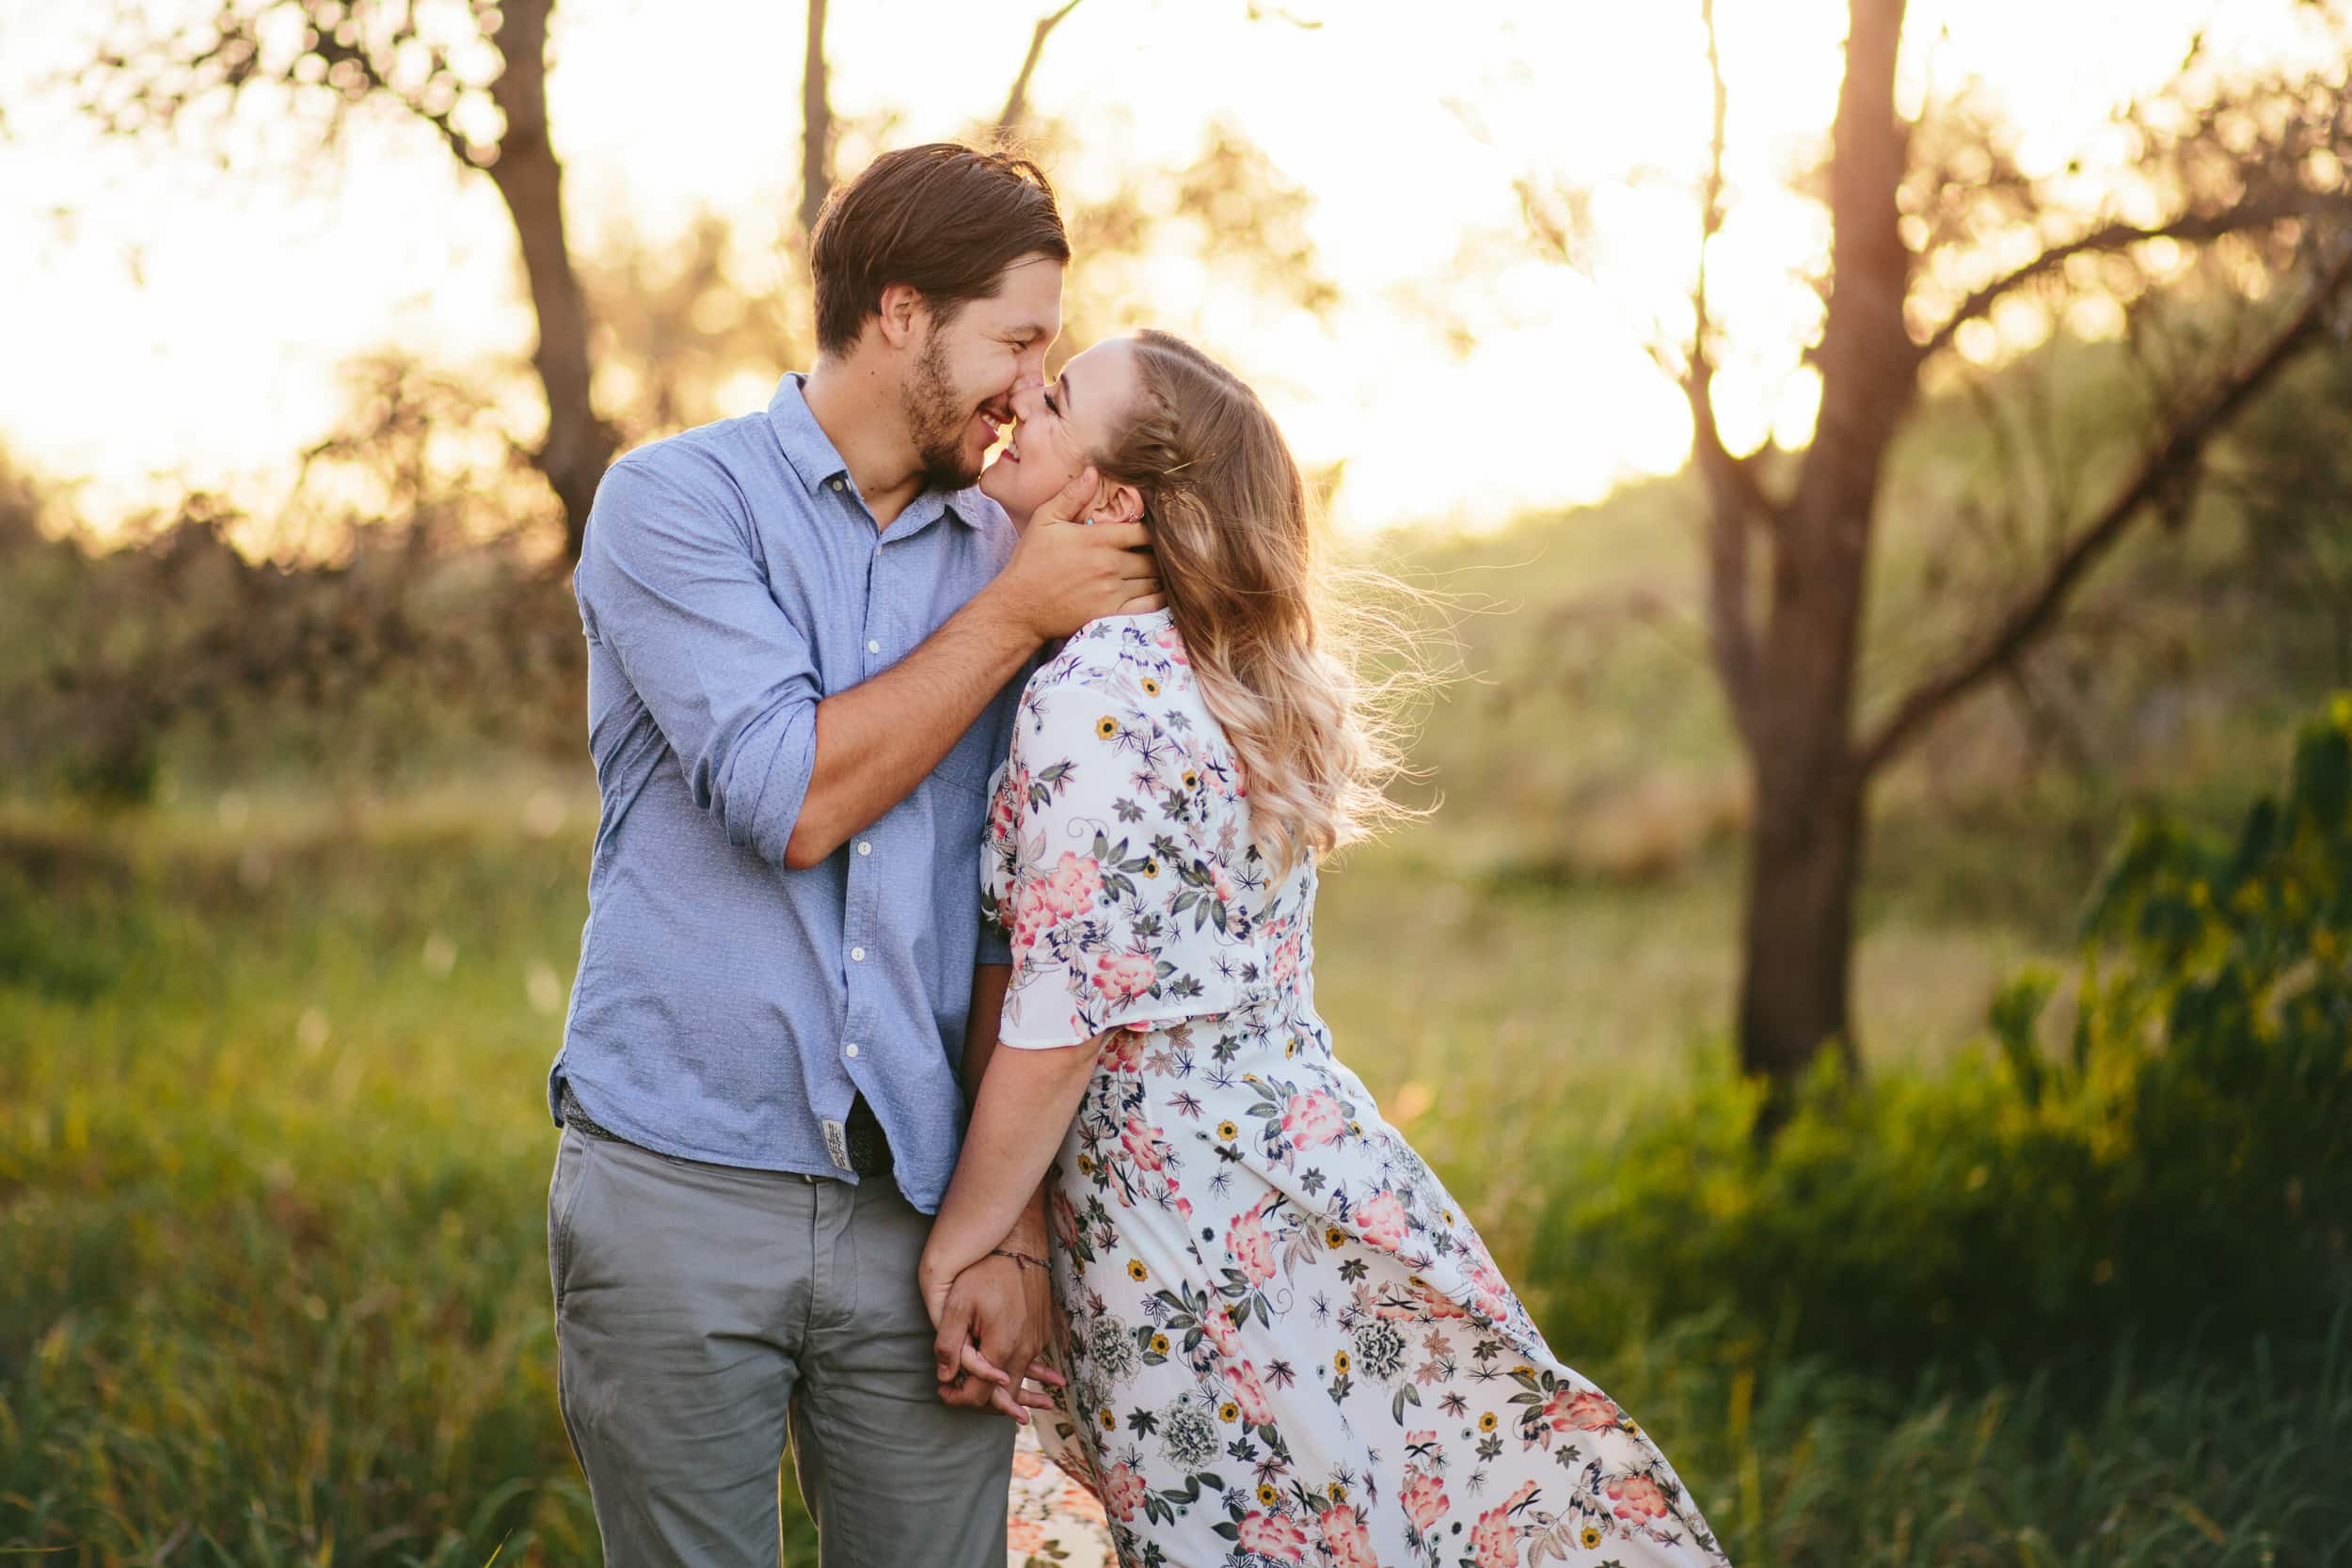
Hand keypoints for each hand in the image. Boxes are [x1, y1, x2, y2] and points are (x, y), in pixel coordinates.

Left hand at [925, 1252, 1063, 1422]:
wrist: (1021, 1247)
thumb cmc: (985, 1272)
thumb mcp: (958, 1305)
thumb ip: (949, 1344)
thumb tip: (944, 1376)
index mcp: (1001, 1348)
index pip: (980, 1395)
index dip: (958, 1399)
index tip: (942, 1392)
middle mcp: (1024, 1351)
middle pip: (1002, 1396)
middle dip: (979, 1401)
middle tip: (957, 1394)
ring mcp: (1036, 1343)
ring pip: (1019, 1382)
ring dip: (1004, 1394)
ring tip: (996, 1406)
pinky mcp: (1041, 1334)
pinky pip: (1030, 1364)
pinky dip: (1023, 1375)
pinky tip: (1036, 1388)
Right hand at [990, 468, 1161, 639]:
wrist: (1020, 607)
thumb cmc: (1031, 561)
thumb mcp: (1044, 520)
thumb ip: (1071, 496)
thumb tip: (1093, 471)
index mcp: (1097, 539)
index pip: (1144, 531)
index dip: (1152, 530)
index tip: (1148, 532)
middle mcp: (1109, 565)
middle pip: (1153, 556)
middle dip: (1157, 553)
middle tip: (1156, 552)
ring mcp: (1112, 592)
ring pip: (1155, 580)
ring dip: (1159, 574)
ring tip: (1157, 569)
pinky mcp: (1112, 614)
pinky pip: (1150, 605)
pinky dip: (1160, 597)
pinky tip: (1157, 590)